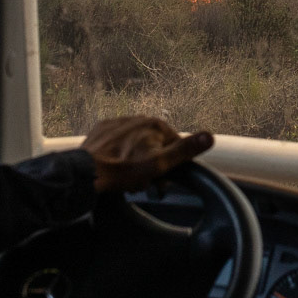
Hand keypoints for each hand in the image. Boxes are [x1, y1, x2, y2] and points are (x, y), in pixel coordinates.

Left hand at [81, 116, 213, 193]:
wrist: (87, 171)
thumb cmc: (125, 170)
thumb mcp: (160, 164)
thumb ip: (185, 149)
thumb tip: (210, 136)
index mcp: (155, 124)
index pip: (174, 144)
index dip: (170, 163)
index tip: (160, 178)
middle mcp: (138, 116)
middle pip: (154, 142)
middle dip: (151, 161)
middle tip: (141, 180)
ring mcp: (119, 121)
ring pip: (136, 141)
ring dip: (135, 156)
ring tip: (126, 175)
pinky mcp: (102, 128)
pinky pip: (118, 140)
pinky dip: (119, 151)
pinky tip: (114, 164)